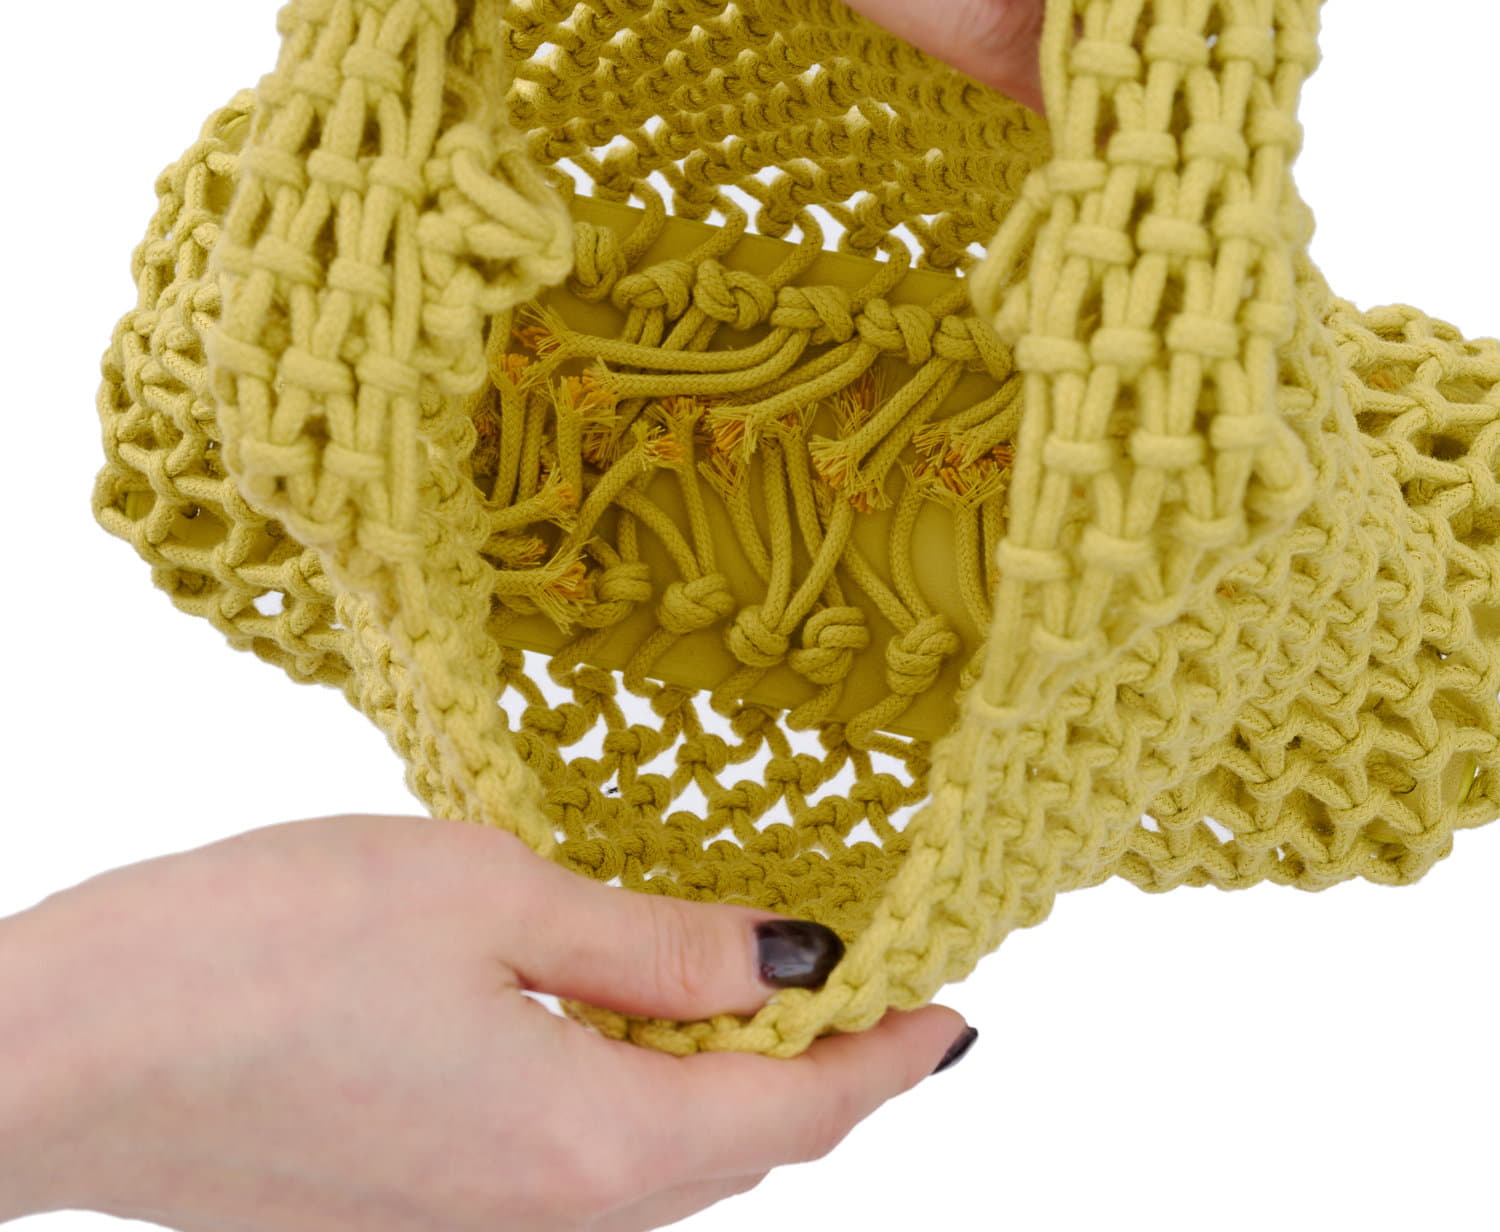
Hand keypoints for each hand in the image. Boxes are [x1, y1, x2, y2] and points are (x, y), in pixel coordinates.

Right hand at [22, 814, 970, 1229]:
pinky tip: (625, 1024)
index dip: (889, 1059)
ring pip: (656, 1168)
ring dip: (728, 1093)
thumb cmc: (272, 948)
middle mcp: (545, 1220)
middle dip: (824, 1080)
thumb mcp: (495, 896)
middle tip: (879, 991)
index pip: (796, 1112)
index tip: (956, 1008)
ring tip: (771, 998)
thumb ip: (656, 941)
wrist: (75, 1048)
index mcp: (590, 1145)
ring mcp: (471, 1227)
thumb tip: (796, 957)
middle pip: (735, 1154)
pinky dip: (633, 1102)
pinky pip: (571, 1170)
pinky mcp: (411, 1209)